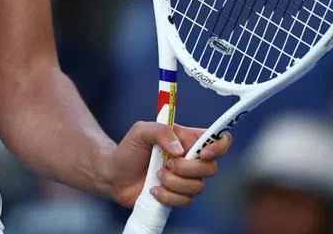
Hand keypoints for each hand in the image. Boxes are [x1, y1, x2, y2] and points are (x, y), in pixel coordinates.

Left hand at [104, 122, 231, 208]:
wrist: (115, 175)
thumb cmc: (128, 150)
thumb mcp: (140, 131)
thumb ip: (160, 131)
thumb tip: (180, 149)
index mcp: (187, 140)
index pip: (217, 140)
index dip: (218, 146)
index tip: (203, 153)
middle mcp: (191, 160)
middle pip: (210, 168)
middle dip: (187, 168)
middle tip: (166, 163)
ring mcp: (186, 180)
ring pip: (197, 187)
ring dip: (173, 182)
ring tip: (156, 175)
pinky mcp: (178, 196)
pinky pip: (185, 201)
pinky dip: (167, 195)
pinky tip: (153, 189)